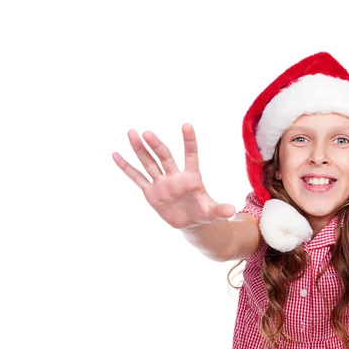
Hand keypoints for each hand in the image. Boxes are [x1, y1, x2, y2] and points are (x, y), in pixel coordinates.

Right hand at [112, 123, 235, 228]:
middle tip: (147, 133)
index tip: (187, 125)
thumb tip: (232, 210)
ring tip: (131, 133)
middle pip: (164, 157)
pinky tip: (116, 154)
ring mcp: (161, 183)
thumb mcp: (213, 212)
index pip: (191, 155)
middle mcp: (175, 176)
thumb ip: (221, 210)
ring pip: (149, 163)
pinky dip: (126, 167)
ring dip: (140, 149)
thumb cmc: (203, 213)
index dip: (189, 141)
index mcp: (192, 177)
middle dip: (157, 145)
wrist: (191, 222)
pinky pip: (137, 178)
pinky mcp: (151, 192)